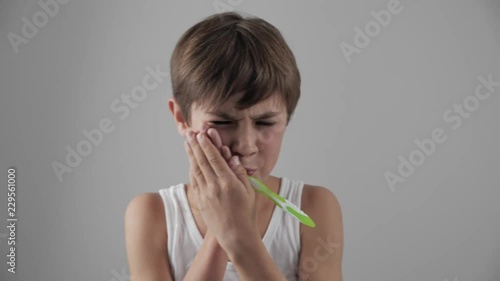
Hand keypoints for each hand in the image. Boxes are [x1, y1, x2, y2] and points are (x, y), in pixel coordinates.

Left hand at [184, 123, 257, 248]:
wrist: (236, 236)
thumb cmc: (246, 214)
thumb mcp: (249, 191)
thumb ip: (240, 173)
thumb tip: (233, 158)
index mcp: (228, 183)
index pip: (214, 159)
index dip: (207, 145)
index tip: (202, 135)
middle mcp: (214, 187)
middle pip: (202, 161)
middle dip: (195, 146)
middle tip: (190, 133)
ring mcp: (206, 194)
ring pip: (196, 170)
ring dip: (191, 155)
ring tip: (187, 143)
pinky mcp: (201, 201)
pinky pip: (194, 181)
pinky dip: (192, 169)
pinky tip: (191, 162)